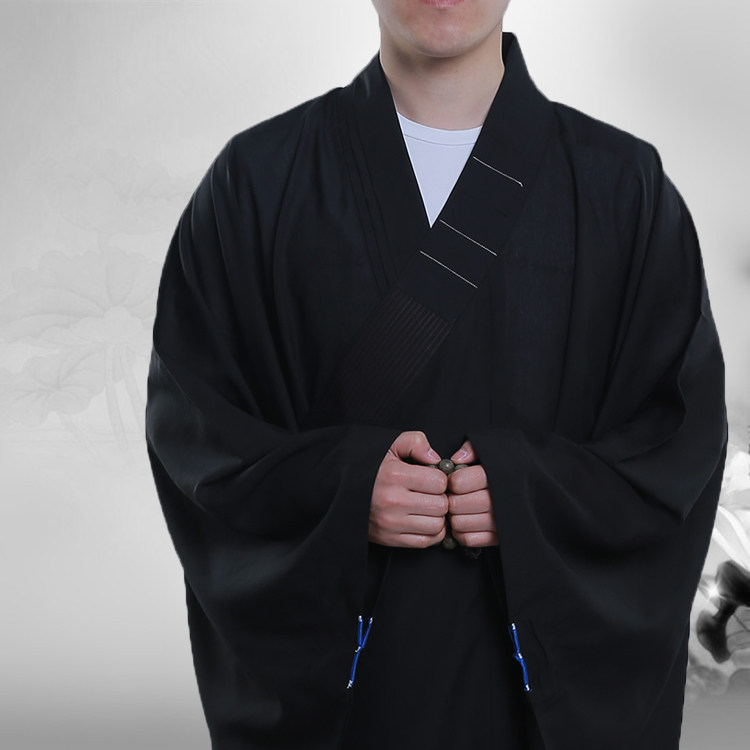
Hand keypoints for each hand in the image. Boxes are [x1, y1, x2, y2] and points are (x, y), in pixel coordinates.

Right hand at [369, 431, 448, 547]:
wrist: (341, 491)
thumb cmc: (370, 468)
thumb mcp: (389, 446)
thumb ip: (415, 442)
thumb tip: (435, 458)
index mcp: (394, 475)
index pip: (439, 482)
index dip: (440, 479)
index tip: (432, 479)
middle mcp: (393, 501)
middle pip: (441, 505)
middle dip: (440, 498)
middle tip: (431, 494)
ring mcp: (391, 523)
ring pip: (437, 525)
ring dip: (437, 516)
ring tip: (427, 507)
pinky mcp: (389, 539)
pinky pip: (426, 541)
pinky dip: (431, 532)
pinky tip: (423, 520)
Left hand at [446, 440, 497, 547]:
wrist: (533, 489)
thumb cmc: (504, 468)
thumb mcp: (493, 448)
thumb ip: (472, 448)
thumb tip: (456, 458)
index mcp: (499, 475)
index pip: (459, 482)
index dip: (452, 481)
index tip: (455, 480)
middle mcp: (502, 499)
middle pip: (457, 504)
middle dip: (452, 499)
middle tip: (455, 496)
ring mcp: (502, 521)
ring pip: (460, 522)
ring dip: (455, 517)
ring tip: (460, 509)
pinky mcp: (500, 538)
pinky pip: (469, 539)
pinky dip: (462, 533)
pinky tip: (467, 522)